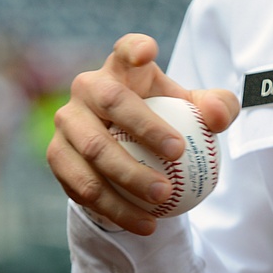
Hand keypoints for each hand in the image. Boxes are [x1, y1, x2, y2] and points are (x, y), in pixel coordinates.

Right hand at [47, 34, 239, 233]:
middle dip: (144, 127)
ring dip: (129, 177)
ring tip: (163, 199)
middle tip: (179, 154)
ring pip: (93, 151)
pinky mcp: (56, 157)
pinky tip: (146, 223)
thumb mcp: (195, 112)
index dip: (134, 48)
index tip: (149, 53)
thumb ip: (216, 108)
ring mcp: (66, 122)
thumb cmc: (166, 122)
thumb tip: (217, 118)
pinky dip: (115, 208)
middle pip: (111, 101)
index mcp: (120, 69)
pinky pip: (83, 186)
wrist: (126, 153)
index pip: (126, 49)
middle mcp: (86, 88)